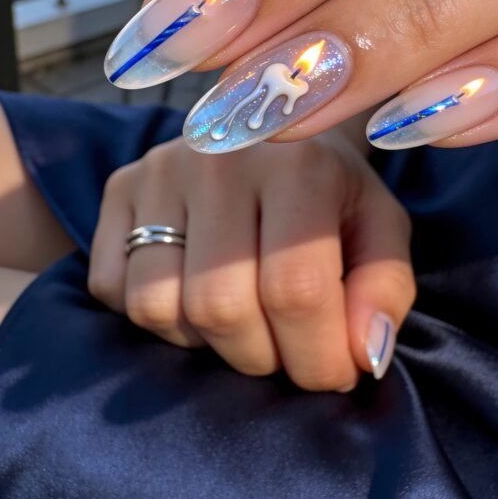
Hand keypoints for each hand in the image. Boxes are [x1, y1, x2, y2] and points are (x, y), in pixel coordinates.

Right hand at [88, 130, 412, 390]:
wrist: (270, 124)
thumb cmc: (331, 193)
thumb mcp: (379, 231)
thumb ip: (384, 292)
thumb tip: (363, 355)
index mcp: (299, 164)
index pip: (294, 289)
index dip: (315, 357)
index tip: (333, 374)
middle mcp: (219, 158)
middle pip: (221, 306)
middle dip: (260, 358)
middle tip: (285, 349)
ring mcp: (159, 170)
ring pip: (157, 306)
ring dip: (203, 343)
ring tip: (241, 321)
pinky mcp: (119, 187)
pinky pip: (114, 290)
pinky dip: (156, 317)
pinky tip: (194, 292)